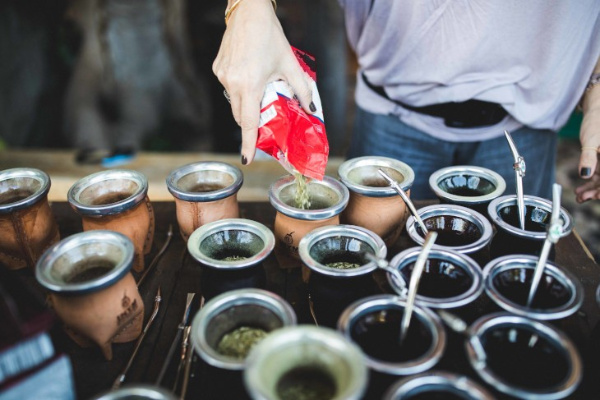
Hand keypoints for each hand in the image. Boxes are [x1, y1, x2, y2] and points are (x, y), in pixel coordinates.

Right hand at [213, 0, 313, 163]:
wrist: (248, 12)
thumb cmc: (270, 36)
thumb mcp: (290, 64)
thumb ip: (302, 89)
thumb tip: (311, 109)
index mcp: (250, 84)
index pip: (248, 122)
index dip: (248, 143)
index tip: (247, 159)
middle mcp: (233, 83)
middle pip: (240, 115)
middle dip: (251, 121)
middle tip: (265, 117)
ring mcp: (222, 75)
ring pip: (234, 101)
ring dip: (246, 103)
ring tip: (259, 87)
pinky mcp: (217, 68)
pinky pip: (228, 87)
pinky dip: (239, 88)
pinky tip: (249, 73)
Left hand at [576, 96, 599, 201]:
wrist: (596, 112)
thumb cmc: (595, 122)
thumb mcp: (591, 140)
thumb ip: (588, 157)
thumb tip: (585, 174)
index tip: (596, 196)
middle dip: (597, 191)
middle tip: (582, 197)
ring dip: (592, 190)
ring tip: (579, 196)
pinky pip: (598, 177)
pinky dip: (590, 184)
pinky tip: (580, 191)